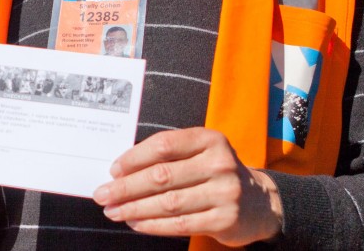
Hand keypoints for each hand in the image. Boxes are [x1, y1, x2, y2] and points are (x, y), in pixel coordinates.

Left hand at [91, 127, 281, 246]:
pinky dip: (154, 224)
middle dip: (126, 187)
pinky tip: (136, 223)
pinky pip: (180, 224)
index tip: (113, 170)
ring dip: (135, 208)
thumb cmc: (216, 173)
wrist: (260, 203)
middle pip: (162, 175)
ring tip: (115, 211)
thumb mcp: (200, 154)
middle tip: (103, 194)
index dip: (134, 158)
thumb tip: (122, 171)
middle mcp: (219, 163)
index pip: (164, 145)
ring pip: (168, 202)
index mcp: (210, 139)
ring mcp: (224, 192)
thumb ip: (169, 156)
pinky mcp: (225, 219)